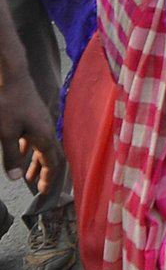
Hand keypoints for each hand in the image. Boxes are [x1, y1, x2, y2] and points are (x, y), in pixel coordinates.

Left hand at [0, 69, 60, 194]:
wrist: (13, 78)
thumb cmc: (9, 104)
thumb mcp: (7, 132)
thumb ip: (12, 156)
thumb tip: (15, 179)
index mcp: (45, 137)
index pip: (53, 163)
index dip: (49, 178)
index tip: (45, 191)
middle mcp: (48, 131)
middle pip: (51, 156)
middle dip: (46, 173)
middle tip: (40, 187)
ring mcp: (42, 122)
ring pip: (43, 147)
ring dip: (37, 162)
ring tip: (28, 175)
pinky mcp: (35, 116)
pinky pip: (37, 137)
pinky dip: (31, 149)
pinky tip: (22, 151)